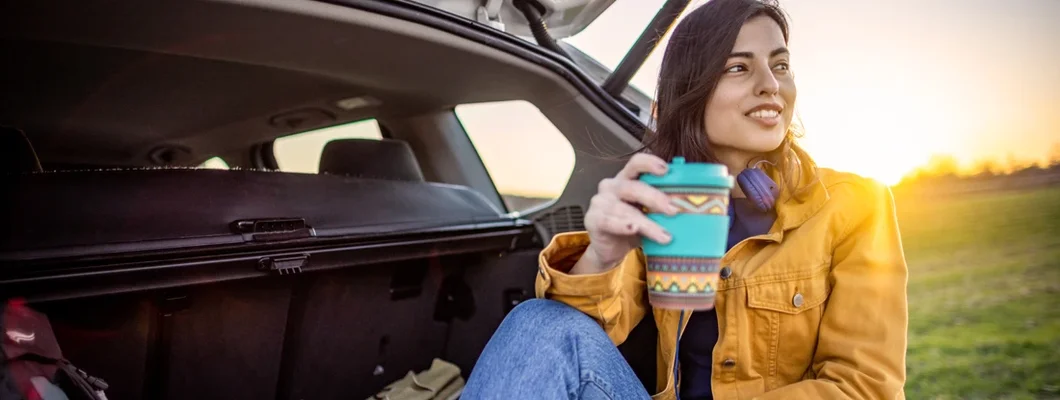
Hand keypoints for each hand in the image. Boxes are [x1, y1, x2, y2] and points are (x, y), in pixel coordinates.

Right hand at [571, 153, 677, 274]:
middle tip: (674, 210)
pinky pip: (608, 221)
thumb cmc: (633, 226)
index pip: (636, 163)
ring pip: (624, 209)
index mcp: (626, 179)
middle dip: (655, 198)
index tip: (666, 170)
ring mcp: (600, 202)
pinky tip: (634, 229)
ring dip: (647, 223)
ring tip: (664, 236)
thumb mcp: (649, 213)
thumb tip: (691, 205)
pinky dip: (622, 225)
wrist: (610, 249)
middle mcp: (611, 186)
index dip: (650, 163)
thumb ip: (663, 205)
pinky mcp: (593, 219)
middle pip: (633, 187)